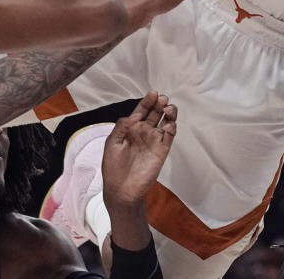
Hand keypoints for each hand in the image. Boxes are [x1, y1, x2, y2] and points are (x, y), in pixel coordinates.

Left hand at [102, 91, 175, 208]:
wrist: (121, 191)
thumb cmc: (113, 168)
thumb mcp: (112, 144)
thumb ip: (122, 126)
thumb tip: (136, 115)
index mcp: (132, 128)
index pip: (142, 110)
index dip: (147, 101)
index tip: (152, 93)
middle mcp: (144, 132)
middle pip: (156, 112)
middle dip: (160, 103)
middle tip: (162, 99)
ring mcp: (154, 140)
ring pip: (166, 120)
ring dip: (169, 112)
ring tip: (168, 109)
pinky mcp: (162, 150)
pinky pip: (170, 135)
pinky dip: (171, 127)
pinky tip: (167, 125)